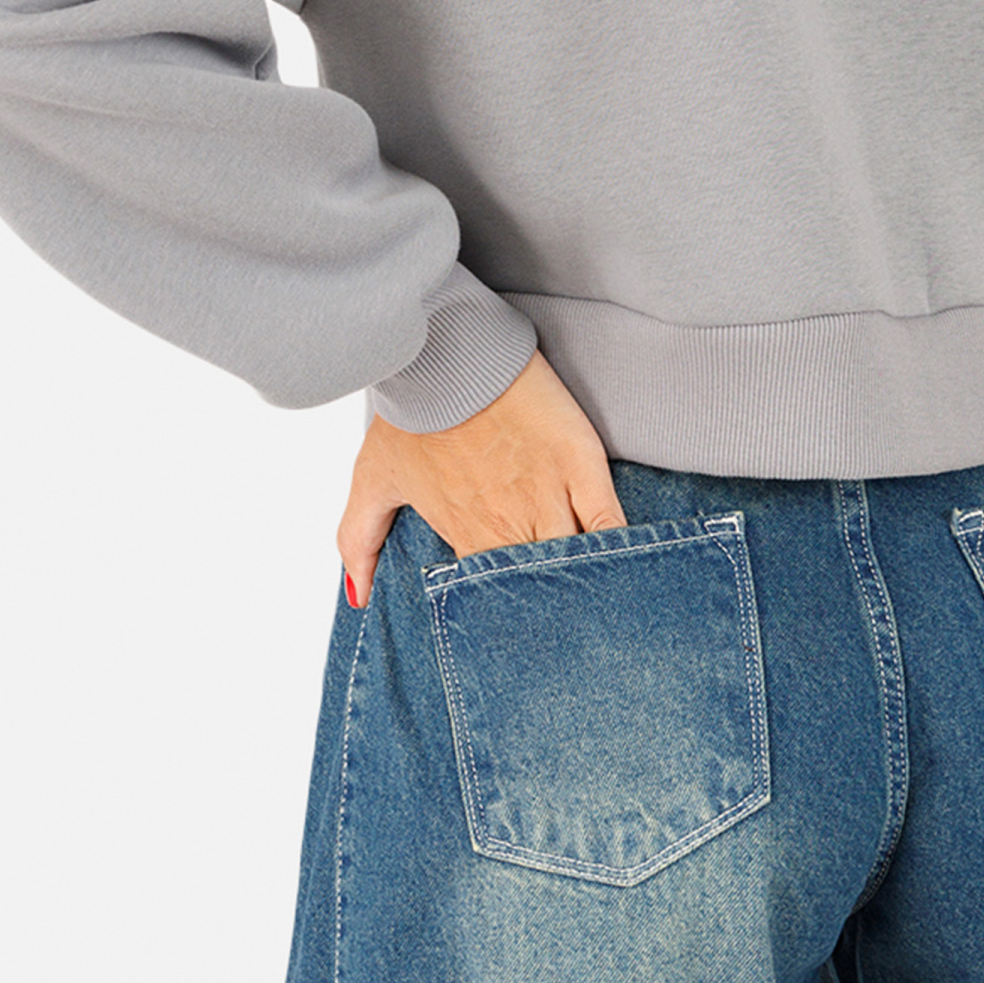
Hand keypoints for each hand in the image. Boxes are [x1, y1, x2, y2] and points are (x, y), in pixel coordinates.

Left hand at [337, 347, 627, 607]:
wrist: (449, 352)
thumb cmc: (411, 413)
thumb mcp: (373, 477)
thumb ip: (359, 539)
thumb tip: (357, 596)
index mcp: (466, 535)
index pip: (493, 598)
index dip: (506, 614)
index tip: (516, 627)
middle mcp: (508, 525)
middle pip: (540, 588)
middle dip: (553, 612)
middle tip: (565, 629)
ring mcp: (548, 496)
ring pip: (576, 565)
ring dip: (585, 586)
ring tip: (601, 608)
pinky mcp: (580, 464)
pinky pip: (610, 524)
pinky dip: (619, 550)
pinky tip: (626, 567)